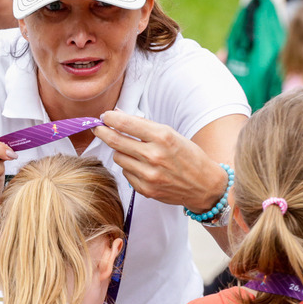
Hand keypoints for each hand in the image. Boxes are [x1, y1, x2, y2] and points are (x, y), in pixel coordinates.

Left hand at [93, 110, 227, 211]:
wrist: (204, 186)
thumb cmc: (189, 157)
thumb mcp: (172, 134)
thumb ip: (144, 125)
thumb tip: (117, 114)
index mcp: (163, 137)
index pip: (127, 124)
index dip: (110, 119)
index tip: (104, 116)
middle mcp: (154, 156)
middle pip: (115, 141)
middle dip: (103, 132)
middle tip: (97, 128)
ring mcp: (149, 174)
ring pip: (118, 157)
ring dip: (121, 151)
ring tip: (132, 150)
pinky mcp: (145, 189)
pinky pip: (125, 173)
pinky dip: (129, 167)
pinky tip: (141, 166)